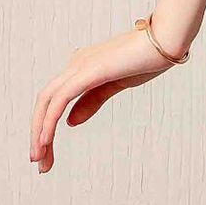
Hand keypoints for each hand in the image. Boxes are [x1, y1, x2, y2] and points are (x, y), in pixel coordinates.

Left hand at [29, 27, 183, 173]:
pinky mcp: (88, 71)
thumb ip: (91, 101)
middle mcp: (75, 64)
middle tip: (40, 164)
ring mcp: (79, 66)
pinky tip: (45, 140)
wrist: (166, 40)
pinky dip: (49, 120)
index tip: (48, 154)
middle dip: (38, 135)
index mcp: (81, 67)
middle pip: (45, 103)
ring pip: (47, 102)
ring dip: (39, 132)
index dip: (46, 127)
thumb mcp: (115, 86)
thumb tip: (69, 122)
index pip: (55, 101)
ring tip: (39, 158)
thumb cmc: (147, 59)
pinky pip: (60, 99)